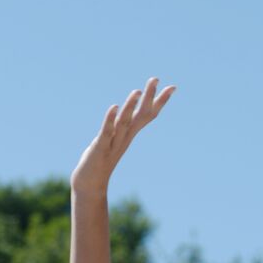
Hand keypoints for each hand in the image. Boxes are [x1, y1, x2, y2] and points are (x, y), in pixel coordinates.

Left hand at [70, 77, 175, 195]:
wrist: (89, 184)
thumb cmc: (101, 160)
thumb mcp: (114, 139)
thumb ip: (120, 126)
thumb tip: (126, 112)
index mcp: (129, 134)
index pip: (148, 115)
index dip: (160, 101)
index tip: (172, 87)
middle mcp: (125, 138)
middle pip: (140, 116)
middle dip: (148, 98)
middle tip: (155, 79)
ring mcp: (113, 143)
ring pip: (124, 123)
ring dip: (130, 107)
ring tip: (137, 91)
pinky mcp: (99, 148)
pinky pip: (106, 132)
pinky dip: (110, 120)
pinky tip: (114, 107)